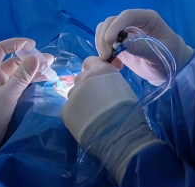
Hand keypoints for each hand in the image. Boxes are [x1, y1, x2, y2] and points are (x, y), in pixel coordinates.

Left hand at [0, 38, 52, 151]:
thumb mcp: (7, 94)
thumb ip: (22, 76)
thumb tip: (35, 58)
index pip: (0, 50)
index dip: (15, 44)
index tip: (32, 44)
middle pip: (14, 62)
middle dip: (31, 59)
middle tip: (48, 60)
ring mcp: (2, 87)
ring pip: (19, 74)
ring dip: (34, 70)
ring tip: (50, 68)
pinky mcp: (8, 96)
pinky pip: (21, 84)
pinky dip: (31, 81)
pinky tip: (43, 80)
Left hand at [62, 56, 156, 183]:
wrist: (121, 134)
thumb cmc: (128, 110)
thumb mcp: (122, 87)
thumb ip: (107, 80)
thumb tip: (101, 84)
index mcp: (100, 70)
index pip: (89, 61)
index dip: (92, 69)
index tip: (96, 78)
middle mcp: (84, 78)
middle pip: (80, 79)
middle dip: (86, 87)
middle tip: (95, 100)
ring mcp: (73, 94)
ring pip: (74, 94)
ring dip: (80, 100)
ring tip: (91, 114)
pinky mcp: (66, 110)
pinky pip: (70, 109)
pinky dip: (76, 114)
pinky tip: (86, 123)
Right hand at [95, 9, 193, 84]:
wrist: (172, 70)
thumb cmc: (171, 60)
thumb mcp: (160, 55)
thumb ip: (142, 48)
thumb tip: (121, 43)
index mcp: (148, 19)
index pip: (127, 15)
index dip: (116, 26)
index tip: (108, 41)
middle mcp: (134, 22)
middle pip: (111, 21)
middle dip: (105, 37)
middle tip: (105, 56)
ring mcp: (125, 32)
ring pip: (104, 30)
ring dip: (101, 43)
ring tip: (108, 60)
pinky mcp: (120, 43)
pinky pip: (105, 42)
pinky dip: (103, 50)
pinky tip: (113, 63)